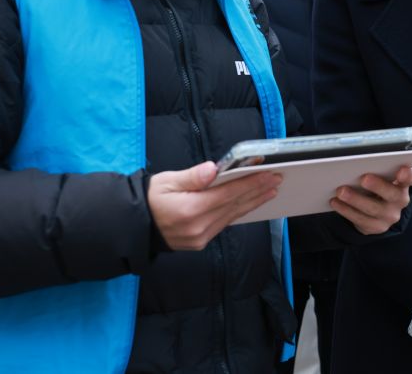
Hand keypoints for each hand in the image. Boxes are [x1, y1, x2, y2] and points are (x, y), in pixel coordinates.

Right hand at [148, 162, 280, 250]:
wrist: (134, 226)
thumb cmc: (150, 199)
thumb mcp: (166, 181)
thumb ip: (192, 177)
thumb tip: (212, 169)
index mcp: (190, 210)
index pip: (228, 194)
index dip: (250, 183)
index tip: (267, 173)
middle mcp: (198, 227)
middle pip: (235, 205)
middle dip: (258, 191)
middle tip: (277, 179)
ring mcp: (200, 237)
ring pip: (233, 216)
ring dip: (253, 202)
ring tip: (270, 190)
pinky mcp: (200, 242)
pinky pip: (225, 224)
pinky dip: (239, 212)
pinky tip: (250, 203)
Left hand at [330, 165, 411, 234]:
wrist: (377, 211)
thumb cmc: (377, 186)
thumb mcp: (381, 177)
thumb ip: (376, 169)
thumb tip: (356, 161)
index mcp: (403, 183)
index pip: (411, 177)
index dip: (408, 174)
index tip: (401, 170)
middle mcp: (400, 200)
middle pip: (392, 194)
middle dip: (378, 186)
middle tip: (363, 178)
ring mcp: (389, 215)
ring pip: (373, 209)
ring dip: (355, 199)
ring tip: (340, 191)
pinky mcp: (376, 227)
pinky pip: (360, 219)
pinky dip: (346, 210)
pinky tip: (335, 202)